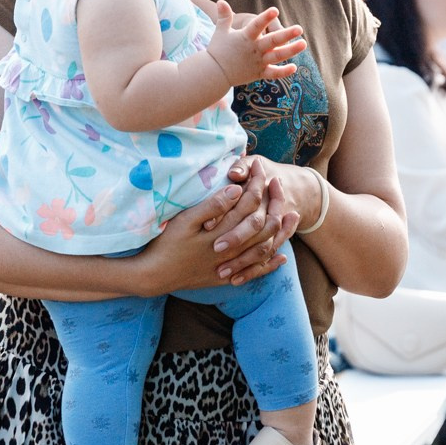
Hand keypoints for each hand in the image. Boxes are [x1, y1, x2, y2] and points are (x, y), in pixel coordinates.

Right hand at [142, 161, 295, 290]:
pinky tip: (281, 258)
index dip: (255, 183)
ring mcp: (230, 266)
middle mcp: (231, 249)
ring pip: (263, 248)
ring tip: (291, 216)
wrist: (154, 276)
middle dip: (273, 202)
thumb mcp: (185, 221)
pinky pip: (254, 273)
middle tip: (277, 182)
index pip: (247, 204)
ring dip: (280, 232)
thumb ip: (212, 205)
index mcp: (221, 231)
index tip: (259, 166)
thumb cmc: (166, 244)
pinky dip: (269, 265)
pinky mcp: (226, 278)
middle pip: (261, 224)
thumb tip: (236, 189)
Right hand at [205, 2, 306, 85]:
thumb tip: (221, 1)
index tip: (275, 10)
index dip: (265, 18)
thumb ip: (224, 16)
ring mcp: (257, 62)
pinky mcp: (259, 73)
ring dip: (290, 51)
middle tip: (300, 28)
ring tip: (304, 44)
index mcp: (245, 38)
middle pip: (272, 42)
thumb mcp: (221, 31)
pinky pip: (273, 73)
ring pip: (277, 57)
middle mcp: (253, 50)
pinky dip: (283, 72)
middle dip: (286, 35)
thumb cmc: (218, 50)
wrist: (214, 73)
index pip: (256, 26)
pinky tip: (294, 67)